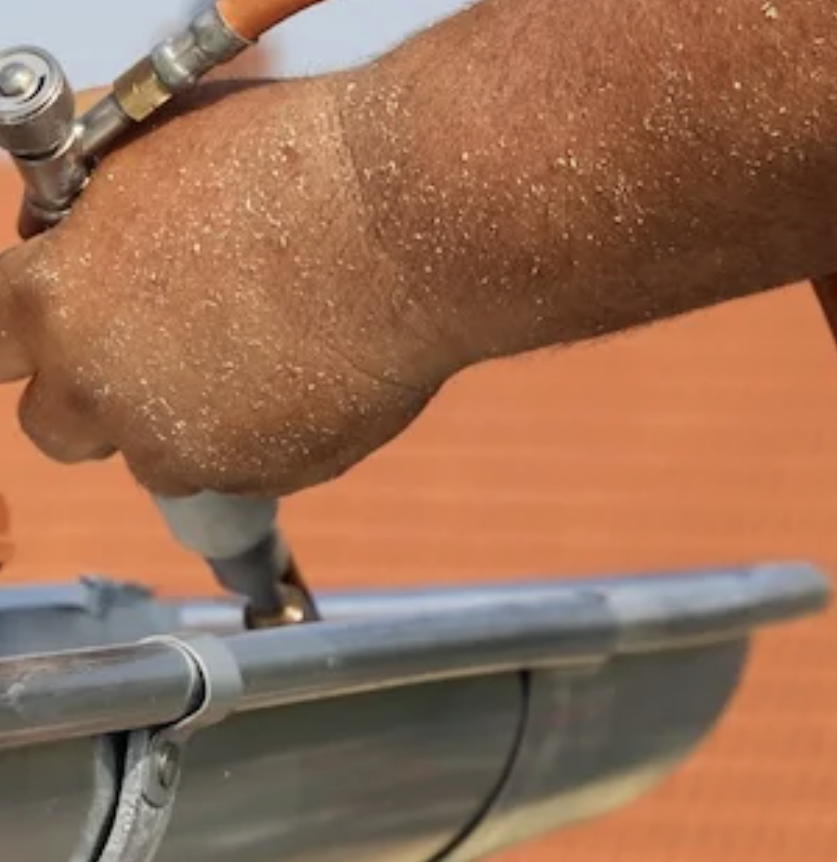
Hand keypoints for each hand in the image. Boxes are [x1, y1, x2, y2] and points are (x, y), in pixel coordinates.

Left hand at [0, 77, 462, 497]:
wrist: (397, 228)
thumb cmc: (289, 165)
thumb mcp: (151, 151)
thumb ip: (92, 214)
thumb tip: (80, 234)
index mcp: (53, 299)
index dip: (36, 329)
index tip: (74, 322)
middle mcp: (100, 387)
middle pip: (56, 426)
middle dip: (99, 398)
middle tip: (161, 355)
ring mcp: (182, 444)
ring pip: (157, 458)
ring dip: (188, 424)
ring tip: (262, 359)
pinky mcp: (263, 477)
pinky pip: (244, 470)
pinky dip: (267, 437)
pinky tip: (313, 375)